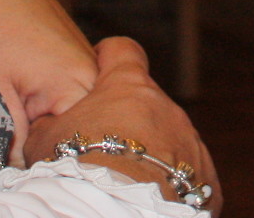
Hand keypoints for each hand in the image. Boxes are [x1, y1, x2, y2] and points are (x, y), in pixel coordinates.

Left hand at [0, 0, 97, 144]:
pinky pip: (64, 88)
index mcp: (79, 83)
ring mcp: (83, 59)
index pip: (75, 142)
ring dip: (43, 115)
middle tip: (10, 120)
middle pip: (75, 126)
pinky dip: (42, 94)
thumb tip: (22, 165)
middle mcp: (92, 72)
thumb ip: (14, 135)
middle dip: (44, 135)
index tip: (15, 145)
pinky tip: (16, 80)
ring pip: (68, 108)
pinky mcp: (70, 51)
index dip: (42, 153)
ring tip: (11, 94)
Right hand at [27, 38, 220, 211]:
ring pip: (170, 142)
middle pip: (148, 105)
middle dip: (129, 123)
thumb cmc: (78, 171)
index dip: (110, 58)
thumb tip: (47, 124)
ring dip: (152, 156)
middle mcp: (167, 109)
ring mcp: (191, 144)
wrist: (116, 212)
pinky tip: (150, 201)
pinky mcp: (208, 180)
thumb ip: (49, 123)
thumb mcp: (45, 141)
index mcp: (128, 87)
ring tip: (126, 184)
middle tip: (103, 151)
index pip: (124, 51)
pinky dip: (172, 188)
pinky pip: (190, 178)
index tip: (99, 68)